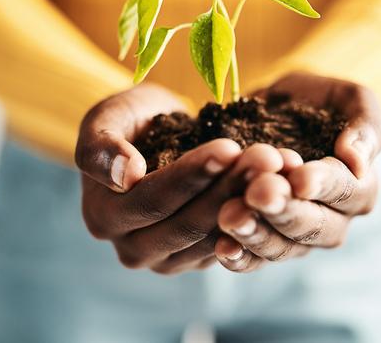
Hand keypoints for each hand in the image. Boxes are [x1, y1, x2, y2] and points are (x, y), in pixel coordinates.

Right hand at [75, 83, 281, 273]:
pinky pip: (231, 243)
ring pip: (214, 236)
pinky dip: (256, 215)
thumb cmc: (128, 122)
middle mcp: (132, 249)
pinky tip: (280, 185)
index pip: (152, 200)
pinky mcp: (198, 260)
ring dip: (249, 201)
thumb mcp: (105, 119)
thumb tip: (126, 176)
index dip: (191, 175)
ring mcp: (167, 261)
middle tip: (265, 157)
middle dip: (229, 188)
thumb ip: (100, 146)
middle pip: (187, 224)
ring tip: (276, 167)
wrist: (153, 134)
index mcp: (102, 217)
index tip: (228, 147)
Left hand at [214, 72, 380, 271]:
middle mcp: (333, 220)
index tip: (299, 177)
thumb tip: (357, 161)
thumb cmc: (318, 100)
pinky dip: (239, 257)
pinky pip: (253, 260)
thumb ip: (363, 126)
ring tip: (231, 216)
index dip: (323, 185)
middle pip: (314, 227)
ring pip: (282, 247)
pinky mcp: (263, 242)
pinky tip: (223, 247)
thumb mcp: (347, 98)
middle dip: (284, 210)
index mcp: (359, 188)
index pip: (346, 192)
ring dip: (256, 234)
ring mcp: (296, 237)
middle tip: (258, 192)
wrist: (275, 108)